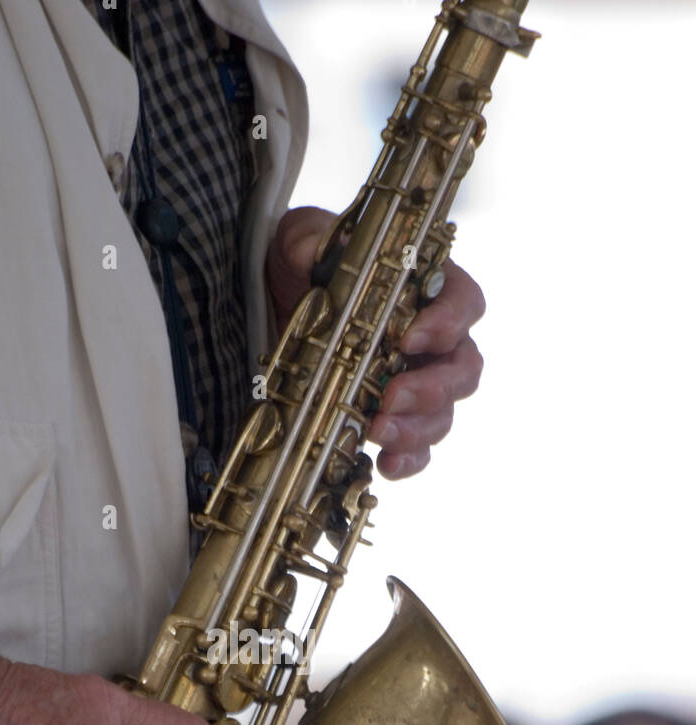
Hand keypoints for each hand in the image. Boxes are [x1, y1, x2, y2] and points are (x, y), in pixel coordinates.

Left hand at [265, 206, 485, 480]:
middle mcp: (435, 341)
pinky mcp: (394, 419)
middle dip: (430, 389)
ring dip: (415, 429)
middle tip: (391, 397)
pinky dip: (407, 461)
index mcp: (428, 290)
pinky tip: (383, 464)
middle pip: (463, 370)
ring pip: (443, 413)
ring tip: (377, 432)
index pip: (464, 303)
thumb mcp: (303, 240)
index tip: (410, 339)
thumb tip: (313, 252)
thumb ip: (312, 242)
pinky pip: (418, 449)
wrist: (279, 304)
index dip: (447, 324)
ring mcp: (418, 383)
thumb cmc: (309, 265)